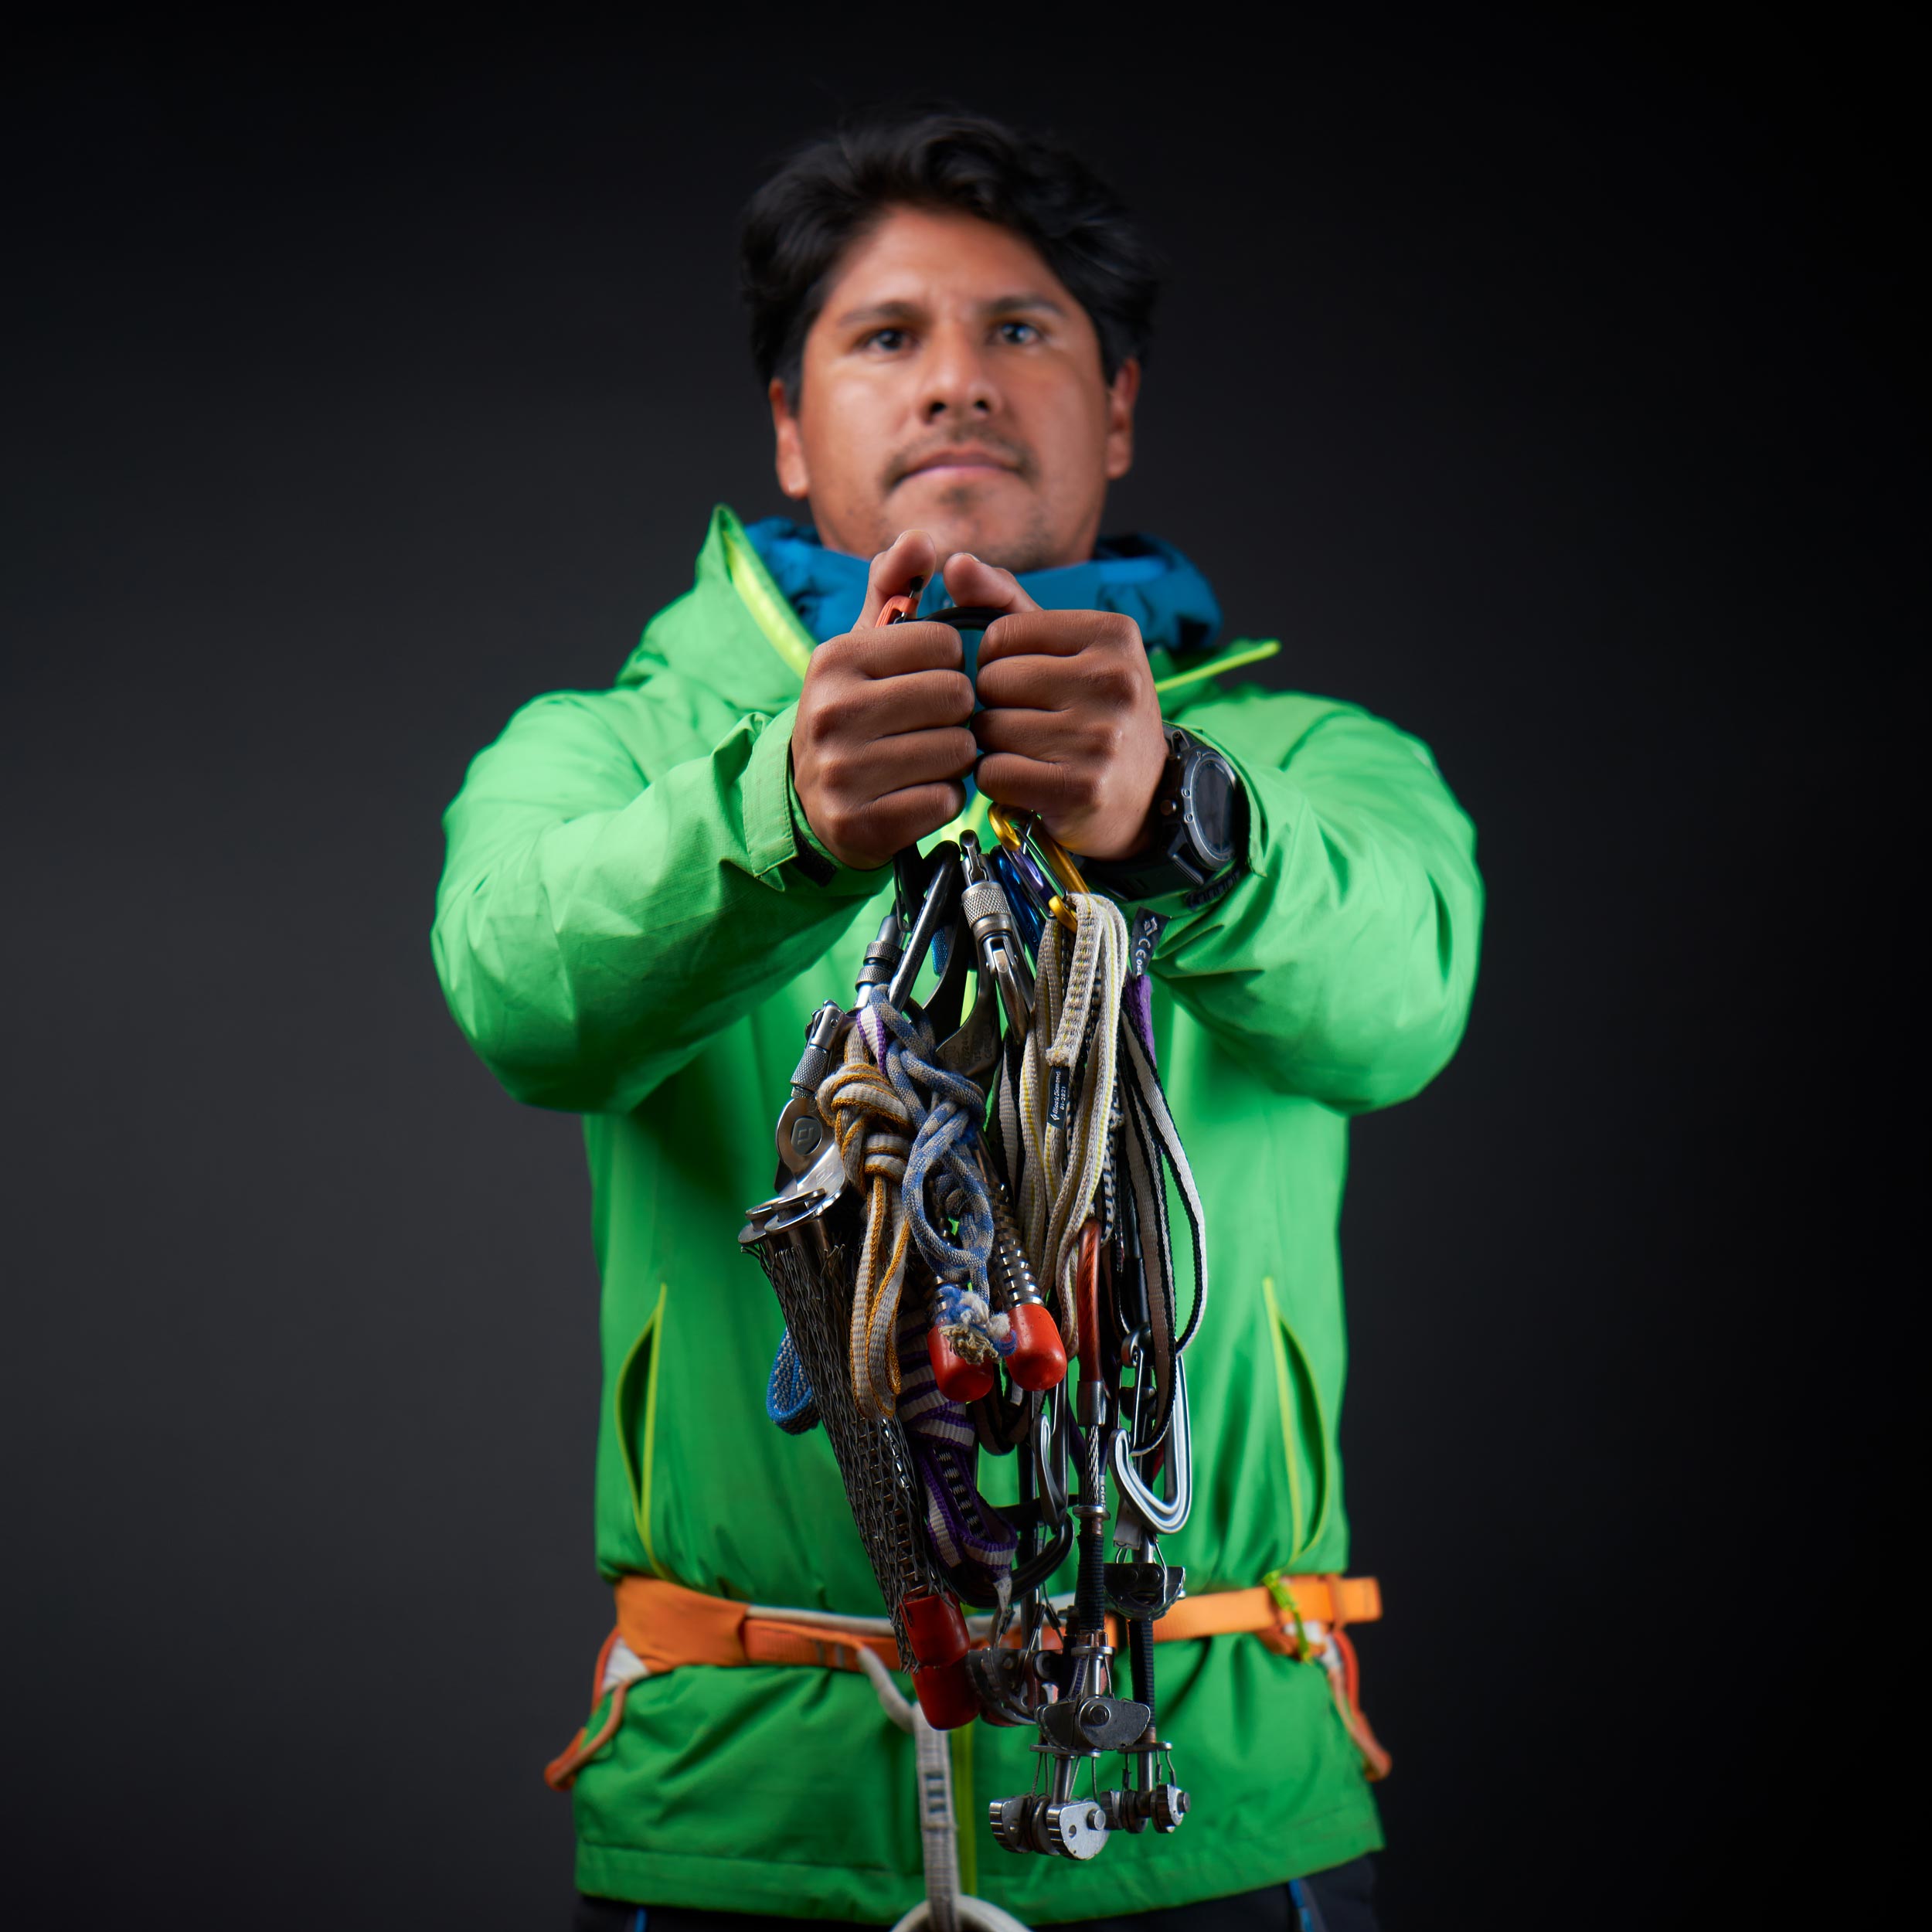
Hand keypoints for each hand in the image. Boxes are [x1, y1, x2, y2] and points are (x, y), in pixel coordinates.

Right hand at [791, 529, 977, 870]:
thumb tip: (922, 538)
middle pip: (955, 697)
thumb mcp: (864, 647)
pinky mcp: (860, 824)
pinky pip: (945, 801)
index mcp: (834, 658)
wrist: (811, 801)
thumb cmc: (855, 713)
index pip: (942, 642)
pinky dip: (946, 799)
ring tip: (928, 758)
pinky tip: (921, 794)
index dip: (951, 663)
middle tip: (936, 725)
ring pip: (956, 752)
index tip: (929, 680)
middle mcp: (830, 712)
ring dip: (956, 758)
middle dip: (959, 713)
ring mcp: (841, 773)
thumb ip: (894, 587)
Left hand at [950, 552, 1166, 860]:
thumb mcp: (1064, 650)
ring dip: (996, 747)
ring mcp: (1101, 737)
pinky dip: (999, 783)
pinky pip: (994, 774)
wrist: (1146, 797)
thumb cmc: (1092, 714)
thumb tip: (956, 563)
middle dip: (997, 706)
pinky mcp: (1081, 788)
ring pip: (990, 729)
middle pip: (993, 682)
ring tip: (1033, 753)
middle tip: (1033, 725)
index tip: (1031, 685)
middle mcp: (1114, 680)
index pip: (1001, 634)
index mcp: (1113, 633)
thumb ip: (1006, 602)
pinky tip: (1030, 783)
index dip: (998, 665)